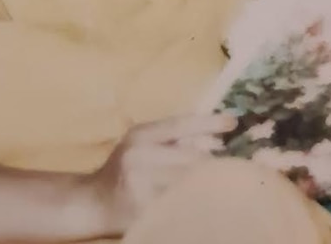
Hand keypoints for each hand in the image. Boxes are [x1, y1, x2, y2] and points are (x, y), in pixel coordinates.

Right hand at [87, 113, 236, 235]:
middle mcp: (139, 155)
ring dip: (210, 184)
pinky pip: (179, 203)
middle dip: (216, 163)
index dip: (209, 122)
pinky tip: (207, 203)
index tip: (233, 122)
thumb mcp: (142, 144)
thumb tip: (217, 139)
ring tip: (225, 186)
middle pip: (191, 157)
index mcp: (140, 135)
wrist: (93, 202)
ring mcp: (140, 184)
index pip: (179, 124)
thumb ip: (173, 139)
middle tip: (237, 167)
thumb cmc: (124, 169)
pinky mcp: (144, 209)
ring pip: (188, 182)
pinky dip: (196, 202)